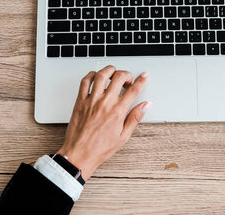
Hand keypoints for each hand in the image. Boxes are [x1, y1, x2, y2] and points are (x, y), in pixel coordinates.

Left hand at [57, 65, 150, 179]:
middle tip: (128, 79)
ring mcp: (92, 100)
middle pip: (119, 77)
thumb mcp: (123, 136)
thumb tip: (145, 106)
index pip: (134, 90)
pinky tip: (96, 77)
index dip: (141, 80)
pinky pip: (85, 81)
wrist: (79, 154)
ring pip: (102, 75)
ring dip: (110, 70)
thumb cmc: (99, 148)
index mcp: (118, 112)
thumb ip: (135, 118)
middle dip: (127, 74)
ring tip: (114, 73)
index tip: (144, 76)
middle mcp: (105, 103)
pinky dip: (91, 75)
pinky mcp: (80, 101)